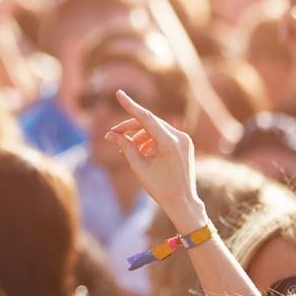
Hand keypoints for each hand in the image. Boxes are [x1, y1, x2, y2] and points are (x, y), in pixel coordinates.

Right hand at [105, 90, 204, 231]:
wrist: (184, 202)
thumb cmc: (160, 187)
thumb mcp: (138, 167)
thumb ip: (125, 147)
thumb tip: (110, 135)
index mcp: (168, 143)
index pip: (145, 117)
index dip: (130, 105)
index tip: (119, 93)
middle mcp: (179, 137)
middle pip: (149, 122)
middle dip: (129, 127)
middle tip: (113, 135)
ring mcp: (184, 139)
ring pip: (155, 127)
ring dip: (139, 135)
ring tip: (126, 150)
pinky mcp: (185, 143)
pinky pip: (163, 134)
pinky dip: (150, 139)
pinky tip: (140, 152)